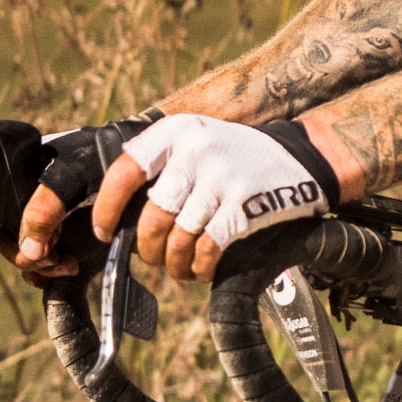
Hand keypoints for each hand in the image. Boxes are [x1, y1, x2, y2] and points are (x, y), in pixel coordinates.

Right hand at [0, 117, 153, 286]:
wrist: (135, 167)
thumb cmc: (100, 156)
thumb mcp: (72, 174)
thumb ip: (46, 206)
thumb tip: (28, 251)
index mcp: (9, 175)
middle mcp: (16, 198)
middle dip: (19, 253)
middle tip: (51, 257)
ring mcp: (34, 219)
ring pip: (19, 252)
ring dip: (38, 264)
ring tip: (66, 263)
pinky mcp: (53, 236)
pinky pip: (37, 262)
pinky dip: (46, 271)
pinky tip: (64, 269)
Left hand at [93, 114, 338, 283]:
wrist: (297, 158)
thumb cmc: (233, 158)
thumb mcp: (195, 142)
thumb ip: (159, 167)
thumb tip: (114, 215)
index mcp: (176, 132)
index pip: (125, 171)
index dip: (107, 207)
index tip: (104, 232)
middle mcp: (196, 151)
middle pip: (152, 216)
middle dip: (147, 248)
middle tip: (152, 257)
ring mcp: (222, 178)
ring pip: (179, 237)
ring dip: (174, 263)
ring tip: (180, 268)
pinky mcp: (244, 206)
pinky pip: (208, 249)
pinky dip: (200, 267)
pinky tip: (202, 269)